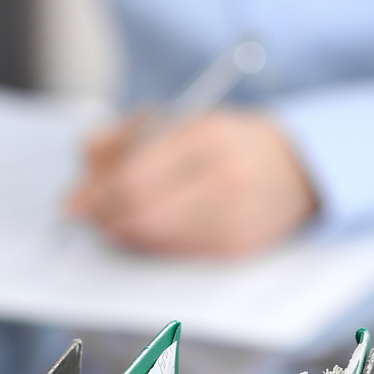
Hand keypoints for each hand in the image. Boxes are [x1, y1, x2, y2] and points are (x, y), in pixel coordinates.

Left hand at [66, 110, 317, 257]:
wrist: (300, 167)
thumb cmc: (228, 139)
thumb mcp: (179, 119)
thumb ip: (121, 142)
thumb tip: (76, 196)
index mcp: (207, 135)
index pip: (132, 178)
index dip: (95, 196)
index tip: (74, 203)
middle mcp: (224, 178)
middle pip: (138, 214)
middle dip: (102, 219)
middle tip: (86, 217)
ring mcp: (233, 218)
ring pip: (152, 240)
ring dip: (121, 234)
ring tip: (116, 219)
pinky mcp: (236, 248)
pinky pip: (174, 253)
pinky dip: (149, 244)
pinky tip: (148, 229)